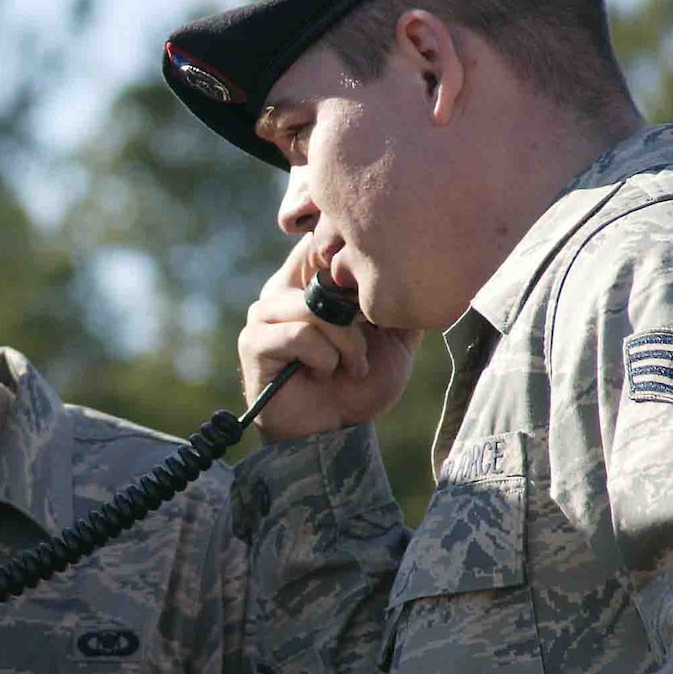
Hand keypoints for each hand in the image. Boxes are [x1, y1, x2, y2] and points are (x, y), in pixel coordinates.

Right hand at [237, 235, 420, 441]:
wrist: (337, 435)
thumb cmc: (360, 386)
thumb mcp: (395, 336)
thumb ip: (400, 298)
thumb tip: (419, 262)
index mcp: (309, 280)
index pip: (320, 238)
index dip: (347, 253)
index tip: (372, 292)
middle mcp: (281, 290)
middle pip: (325, 270)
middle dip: (358, 310)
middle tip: (368, 337)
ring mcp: (263, 316)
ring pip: (315, 306)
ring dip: (346, 342)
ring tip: (352, 366)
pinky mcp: (253, 343)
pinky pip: (299, 334)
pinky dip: (324, 359)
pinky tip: (325, 375)